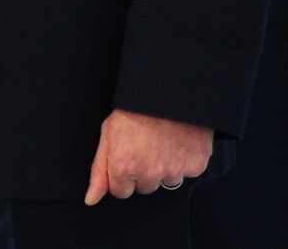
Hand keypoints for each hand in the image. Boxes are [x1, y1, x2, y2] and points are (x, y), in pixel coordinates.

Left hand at [83, 109, 211, 203]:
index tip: (130, 154)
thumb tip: (91, 200)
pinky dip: (187, 158)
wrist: (169, 87)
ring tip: (165, 139)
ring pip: (168, 180)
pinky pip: (189, 171)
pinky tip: (181, 140)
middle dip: (145, 171)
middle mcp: (149, 173)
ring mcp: (175, 170)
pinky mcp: (196, 164)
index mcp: (125, 167)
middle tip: (148, 144)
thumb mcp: (108, 133)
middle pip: (145, 187)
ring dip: (166, 166)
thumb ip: (99, 170)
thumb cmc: (135, 107)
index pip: (121, 191)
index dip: (124, 172)